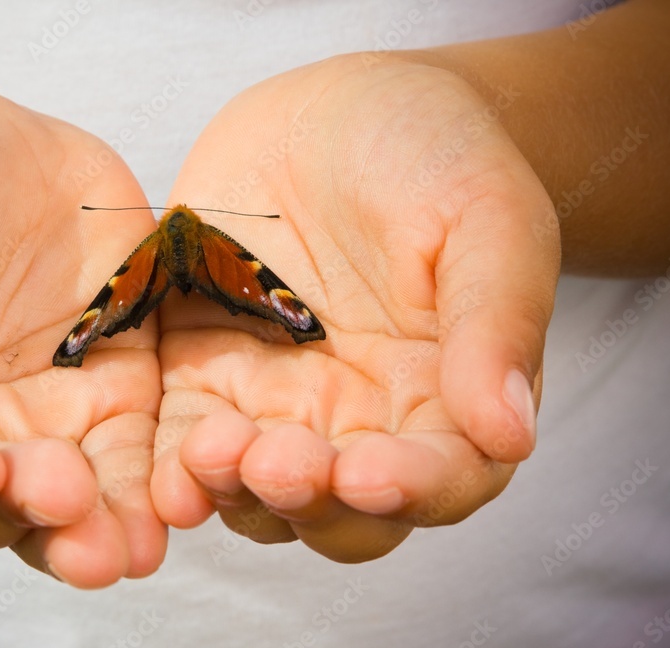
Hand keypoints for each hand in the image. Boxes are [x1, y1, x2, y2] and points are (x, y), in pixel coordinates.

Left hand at [151, 55, 559, 561]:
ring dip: (232, 490)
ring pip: (255, 491)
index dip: (408, 491)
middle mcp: (359, 422)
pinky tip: (160, 471)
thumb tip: (509, 436)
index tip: (369, 475)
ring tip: (210, 454)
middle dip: (307, 503)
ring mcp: (276, 405)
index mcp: (445, 401)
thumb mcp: (487, 219)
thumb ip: (496, 323)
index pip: (439, 479)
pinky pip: (182, 438)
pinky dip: (171, 465)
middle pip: (338, 511)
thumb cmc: (435, 160)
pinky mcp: (205, 376)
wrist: (342, 114)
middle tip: (277, 466)